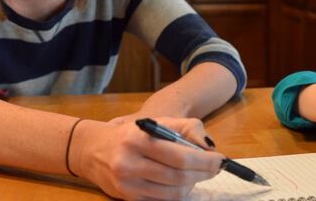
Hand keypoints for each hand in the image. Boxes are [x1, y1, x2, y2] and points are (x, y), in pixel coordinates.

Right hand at [70, 116, 222, 199]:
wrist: (95, 149)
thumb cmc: (133, 133)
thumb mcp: (159, 122)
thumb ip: (187, 129)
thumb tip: (210, 149)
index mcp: (139, 139)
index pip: (181, 156)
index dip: (205, 162)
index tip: (220, 160)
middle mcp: (130, 163)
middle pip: (178, 178)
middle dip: (203, 174)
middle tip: (214, 168)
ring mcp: (127, 184)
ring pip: (172, 194)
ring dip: (192, 186)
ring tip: (197, 175)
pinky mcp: (127, 198)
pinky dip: (176, 194)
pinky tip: (180, 183)